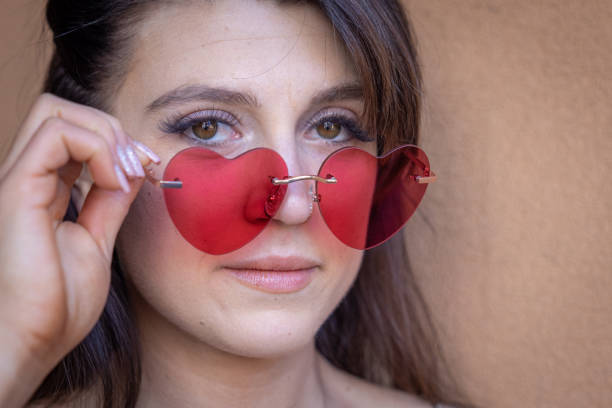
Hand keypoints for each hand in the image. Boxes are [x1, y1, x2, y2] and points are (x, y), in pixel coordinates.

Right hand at [0, 93, 158, 404]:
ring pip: (56, 111)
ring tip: (126, 174)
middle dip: (112, 128)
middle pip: (63, 111)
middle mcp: (29, 177)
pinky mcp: (17, 188)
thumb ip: (111, 202)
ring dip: (106, 134)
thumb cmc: (57, 303)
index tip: (150, 169)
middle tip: (139, 165)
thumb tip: (131, 169)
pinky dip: (97, 148)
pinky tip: (114, 181)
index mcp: (46, 189)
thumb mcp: (99, 240)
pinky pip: (56, 134)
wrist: (30, 341)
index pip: (78, 136)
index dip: (120, 142)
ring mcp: (20, 179)